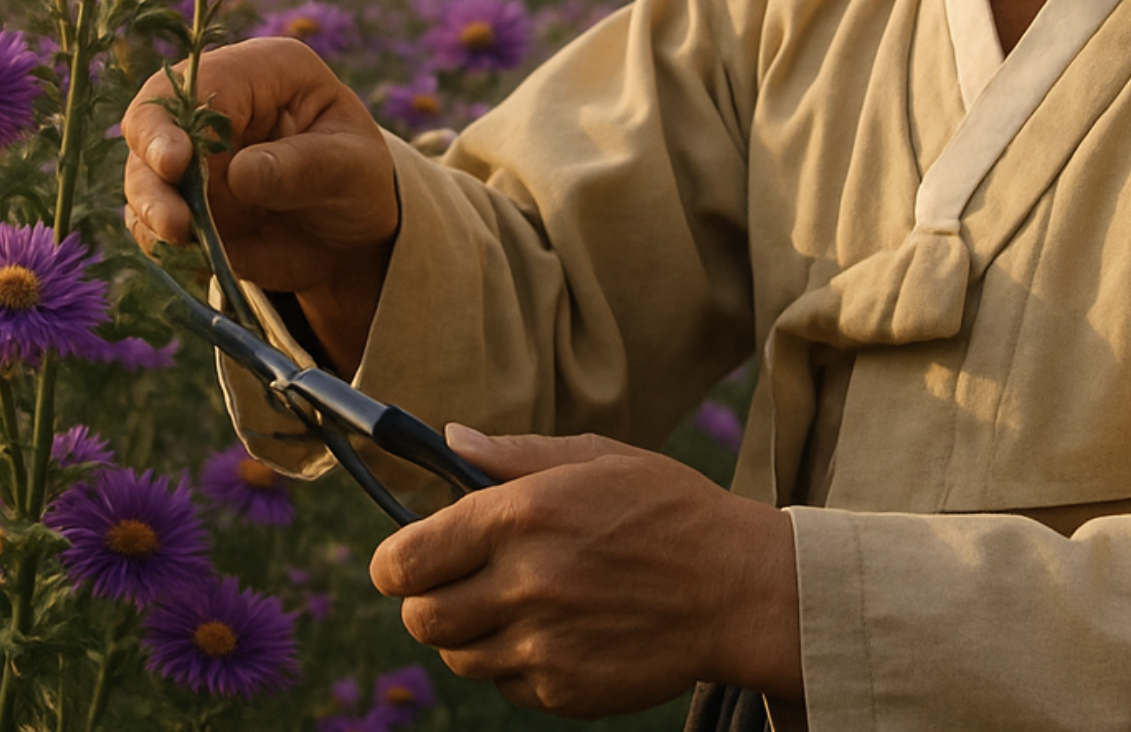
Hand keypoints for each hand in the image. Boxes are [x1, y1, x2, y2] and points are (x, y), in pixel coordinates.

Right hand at [122, 38, 397, 374]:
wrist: (353, 237)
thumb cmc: (359, 182)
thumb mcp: (353, 167)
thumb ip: (304, 166)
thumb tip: (241, 173)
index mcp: (263, 73)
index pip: (197, 82)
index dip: (173, 120)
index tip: (176, 163)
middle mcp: (217, 107)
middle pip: (151, 122)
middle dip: (152, 171)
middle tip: (174, 218)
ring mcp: (193, 157)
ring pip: (143, 174)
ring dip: (151, 210)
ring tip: (184, 240)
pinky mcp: (181, 203)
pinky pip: (149, 220)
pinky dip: (160, 241)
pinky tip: (194, 257)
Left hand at [369, 427, 802, 716]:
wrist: (736, 587)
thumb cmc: (667, 508)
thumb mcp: (595, 457)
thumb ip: (513, 454)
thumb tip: (451, 439)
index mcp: (523, 514)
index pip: (406, 559)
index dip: (394, 562)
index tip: (402, 559)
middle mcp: (524, 583)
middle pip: (420, 617)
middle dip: (427, 599)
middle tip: (459, 580)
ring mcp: (543, 645)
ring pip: (457, 656)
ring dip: (469, 632)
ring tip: (516, 601)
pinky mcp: (564, 691)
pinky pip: (505, 683)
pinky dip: (514, 661)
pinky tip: (556, 629)